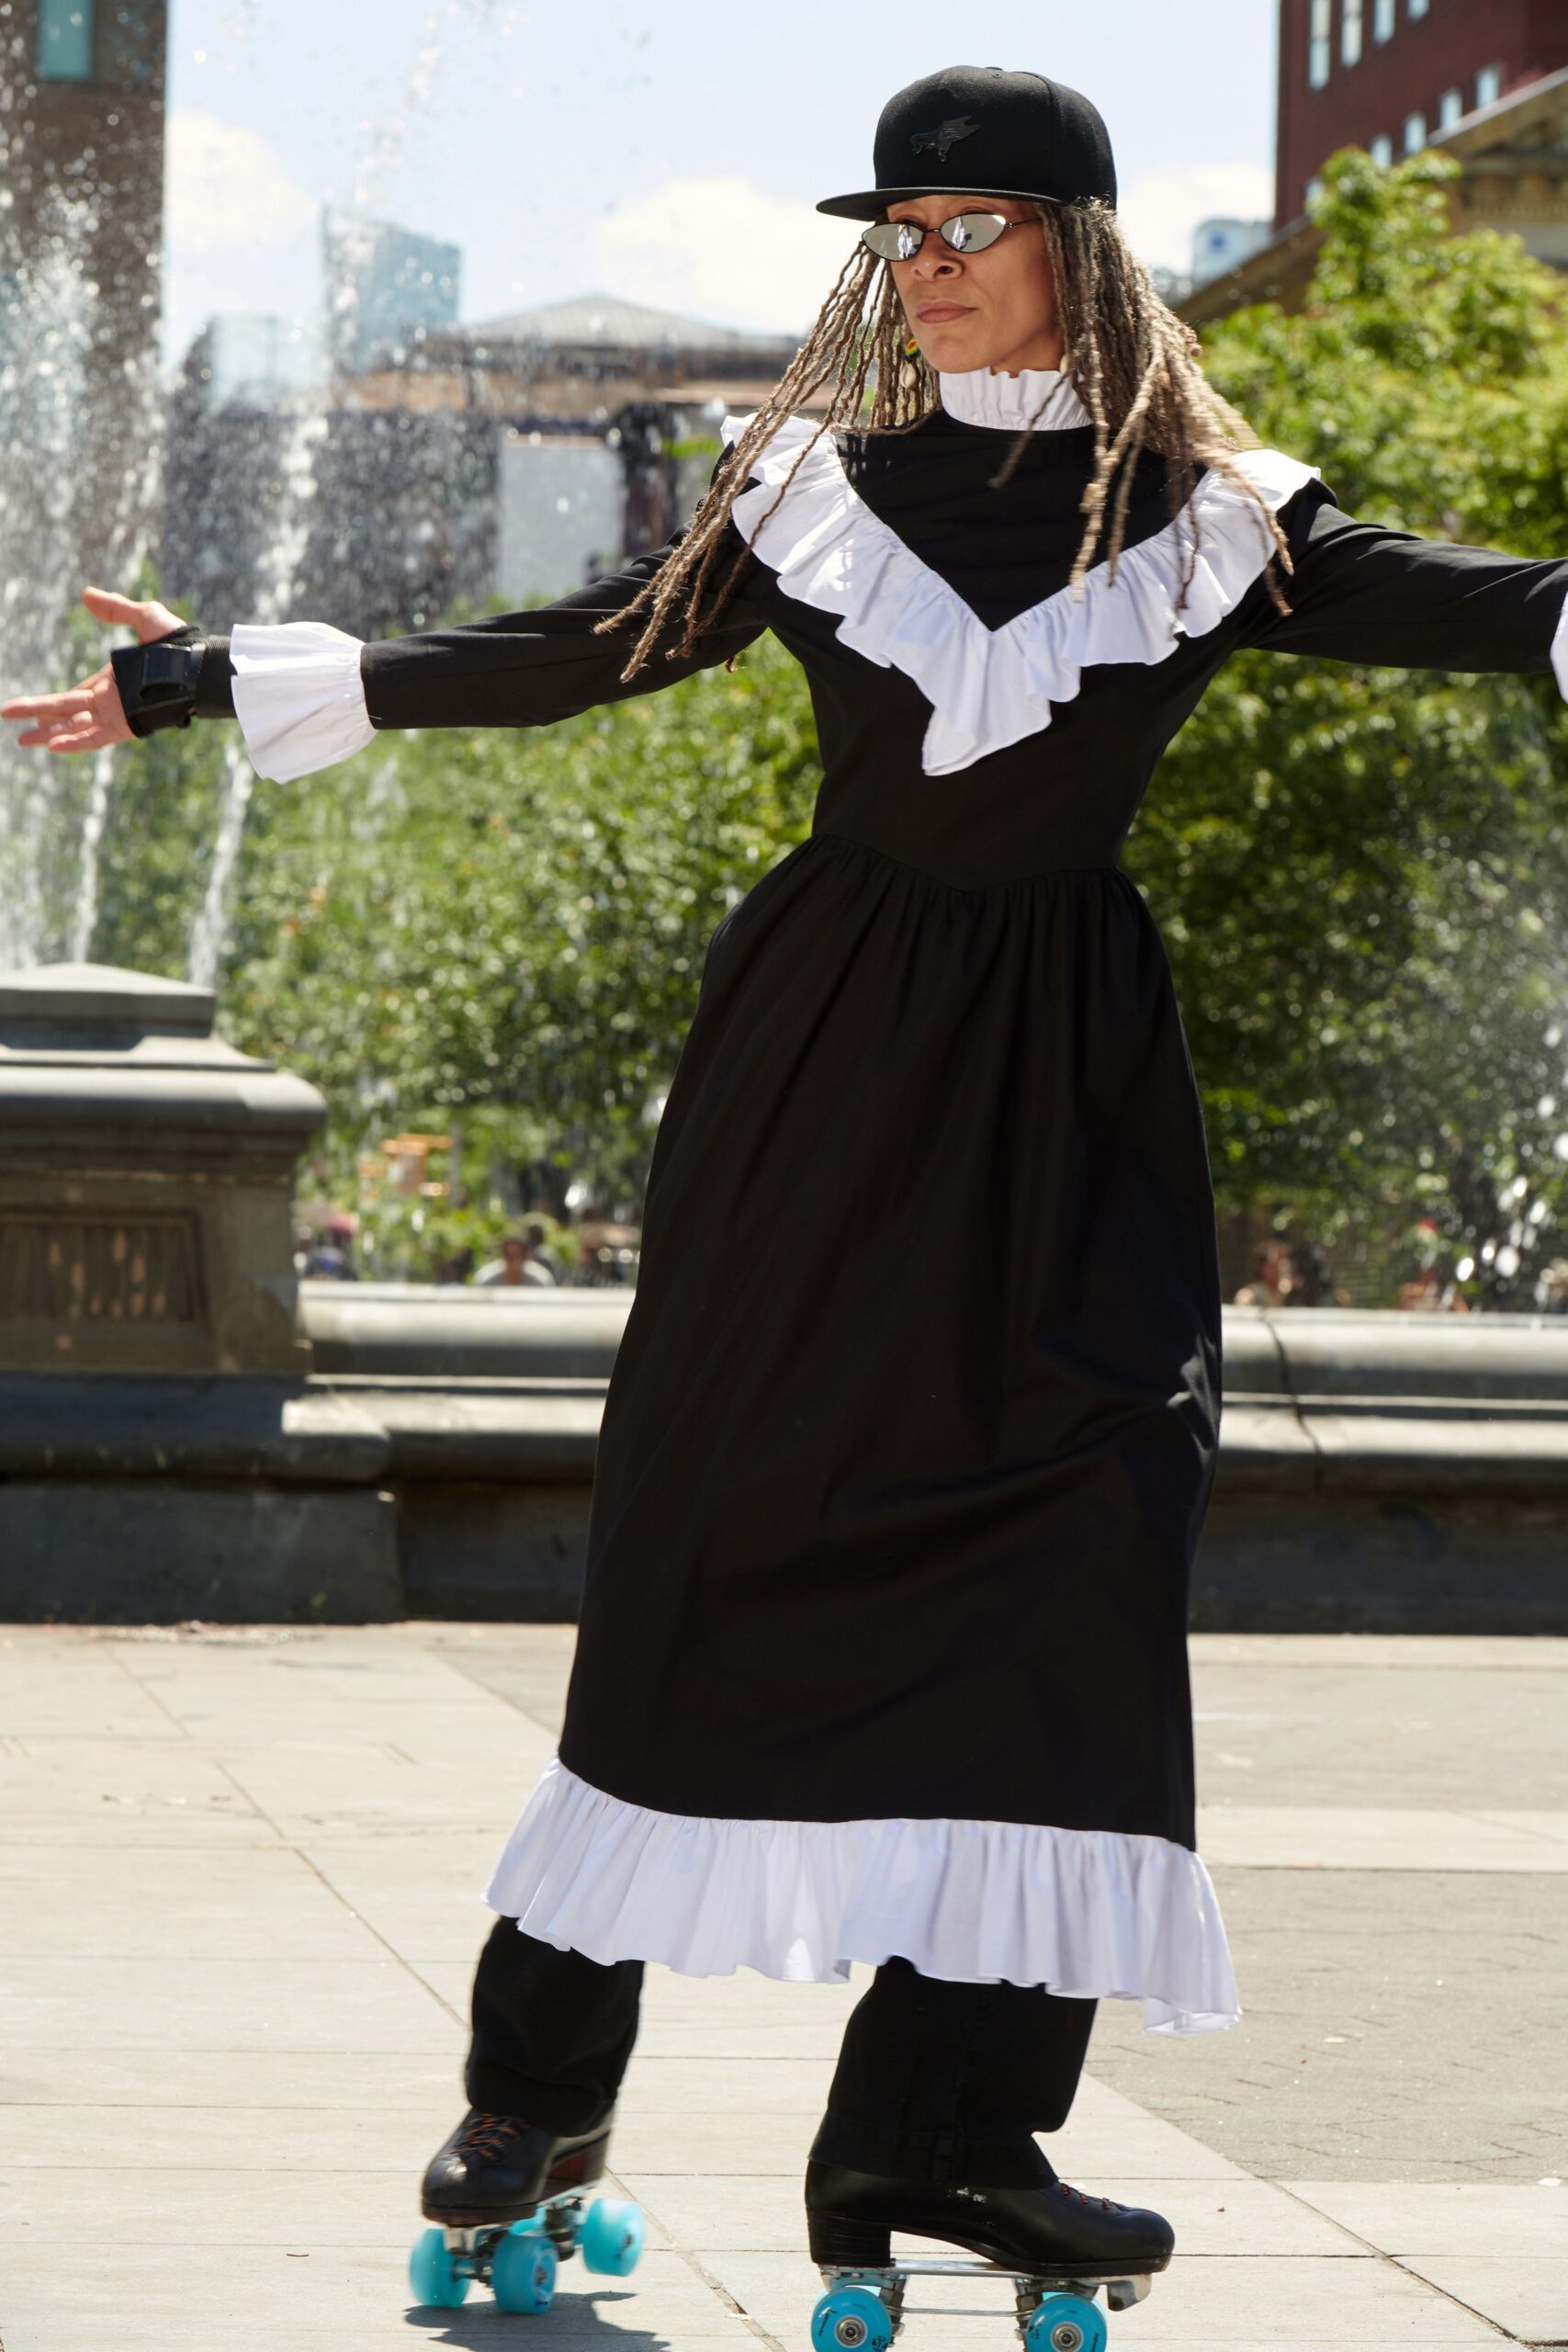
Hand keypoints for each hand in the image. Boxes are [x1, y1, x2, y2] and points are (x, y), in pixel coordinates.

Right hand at [1, 586, 186, 754]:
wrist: (201, 665)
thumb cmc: (180, 642)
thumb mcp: (143, 617)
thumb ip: (115, 609)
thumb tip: (86, 594)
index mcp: (112, 680)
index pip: (74, 695)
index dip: (49, 703)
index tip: (28, 710)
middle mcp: (111, 700)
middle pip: (66, 711)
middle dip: (37, 716)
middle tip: (8, 718)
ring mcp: (118, 714)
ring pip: (75, 727)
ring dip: (50, 733)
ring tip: (23, 740)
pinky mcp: (128, 725)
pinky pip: (96, 737)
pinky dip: (76, 742)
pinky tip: (53, 746)